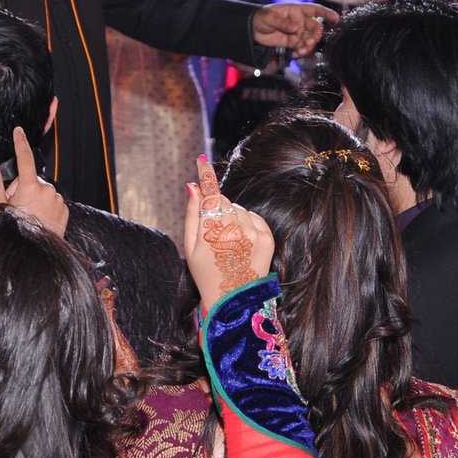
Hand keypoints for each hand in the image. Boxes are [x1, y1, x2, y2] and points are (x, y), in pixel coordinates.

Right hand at [0, 126, 68, 236]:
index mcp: (29, 186)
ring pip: (42, 191)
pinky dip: (46, 207)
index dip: (20, 143)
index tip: (18, 130)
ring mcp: (58, 199)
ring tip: (28, 216)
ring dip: (35, 199)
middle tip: (16, 207)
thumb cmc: (13, 230)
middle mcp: (47, 189)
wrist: (33, 254)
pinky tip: (40, 219)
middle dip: (23, 188)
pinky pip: (53, 201)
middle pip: (31, 180)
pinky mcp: (65, 209)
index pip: (24, 158)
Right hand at [184, 155, 274, 312]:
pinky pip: (253, 216)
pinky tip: (241, 240)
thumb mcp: (190, 246)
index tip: (201, 159)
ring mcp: (252, 233)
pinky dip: (246, 222)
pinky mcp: (266, 237)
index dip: (205, 174)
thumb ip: (192, 214)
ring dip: (231, 216)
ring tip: (227, 241)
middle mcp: (233, 230)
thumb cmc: (206, 272)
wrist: (233, 298)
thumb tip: (193, 186)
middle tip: (212, 230)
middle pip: (222, 200)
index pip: (209, 194)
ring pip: (237, 208)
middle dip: (215, 206)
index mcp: (210, 232)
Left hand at [251, 3, 338, 56]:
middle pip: (315, 28)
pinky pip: (301, 48)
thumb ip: (283, 23)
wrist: (251, 29)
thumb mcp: (269, 17)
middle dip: (315, 36)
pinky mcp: (292, 42)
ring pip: (309, 40)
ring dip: (308, 47)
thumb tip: (296, 28)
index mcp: (296, 10)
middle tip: (309, 43)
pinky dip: (301, 52)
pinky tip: (295, 55)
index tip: (336, 19)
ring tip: (300, 52)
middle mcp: (300, 21)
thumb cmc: (260, 17)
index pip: (315, 10)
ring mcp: (297, 32)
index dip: (327, 13)